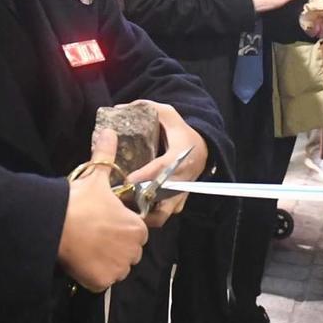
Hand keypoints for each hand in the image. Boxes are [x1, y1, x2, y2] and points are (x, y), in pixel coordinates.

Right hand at [59, 128, 148, 288]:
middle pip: (129, 252)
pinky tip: (82, 261)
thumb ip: (105, 155)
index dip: (122, 227)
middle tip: (95, 235)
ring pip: (117, 267)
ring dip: (107, 261)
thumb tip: (109, 131)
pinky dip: (94, 275)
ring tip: (88, 248)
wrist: (54, 226)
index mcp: (137, 228)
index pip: (137, 232)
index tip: (105, 222)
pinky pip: (102, 281)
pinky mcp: (102, 282)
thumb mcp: (95, 177)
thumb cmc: (79, 201)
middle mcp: (133, 251)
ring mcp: (118, 269)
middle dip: (116, 246)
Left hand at [126, 102, 206, 226]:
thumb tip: (118, 107)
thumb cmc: (181, 132)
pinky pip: (163, 215)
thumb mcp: (168, 114)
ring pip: (163, 214)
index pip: (162, 169)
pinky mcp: (179, 204)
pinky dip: (149, 215)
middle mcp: (182, 179)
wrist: (203, 149)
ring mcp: (182, 194)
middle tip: (119, 200)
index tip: (128, 181)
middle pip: (162, 199)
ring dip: (144, 214)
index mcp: (180, 156)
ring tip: (123, 209)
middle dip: (141, 203)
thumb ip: (146, 107)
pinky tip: (132, 210)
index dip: (145, 176)